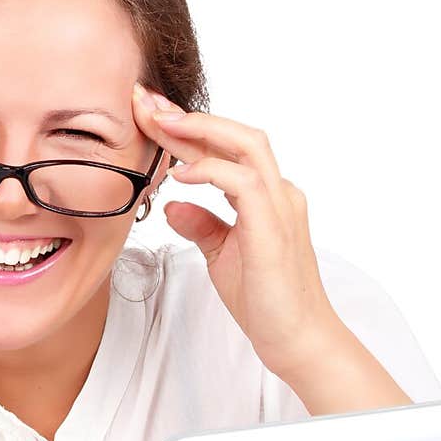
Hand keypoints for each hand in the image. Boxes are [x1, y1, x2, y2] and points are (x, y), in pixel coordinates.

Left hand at [132, 83, 340, 382]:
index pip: (224, 147)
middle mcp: (277, 191)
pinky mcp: (273, 225)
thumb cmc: (265, 300)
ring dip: (200, 129)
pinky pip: (242, 182)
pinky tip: (181, 172)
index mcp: (265, 195)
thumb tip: (173, 205)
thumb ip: (202, 224)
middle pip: (234, 134)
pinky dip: (211, 170)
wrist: (295, 338)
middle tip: (145, 102)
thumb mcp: (221, 255)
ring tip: (160, 122)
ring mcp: (280, 204)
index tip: (149, 112)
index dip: (186, 127)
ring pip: (245, 144)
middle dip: (188, 115)